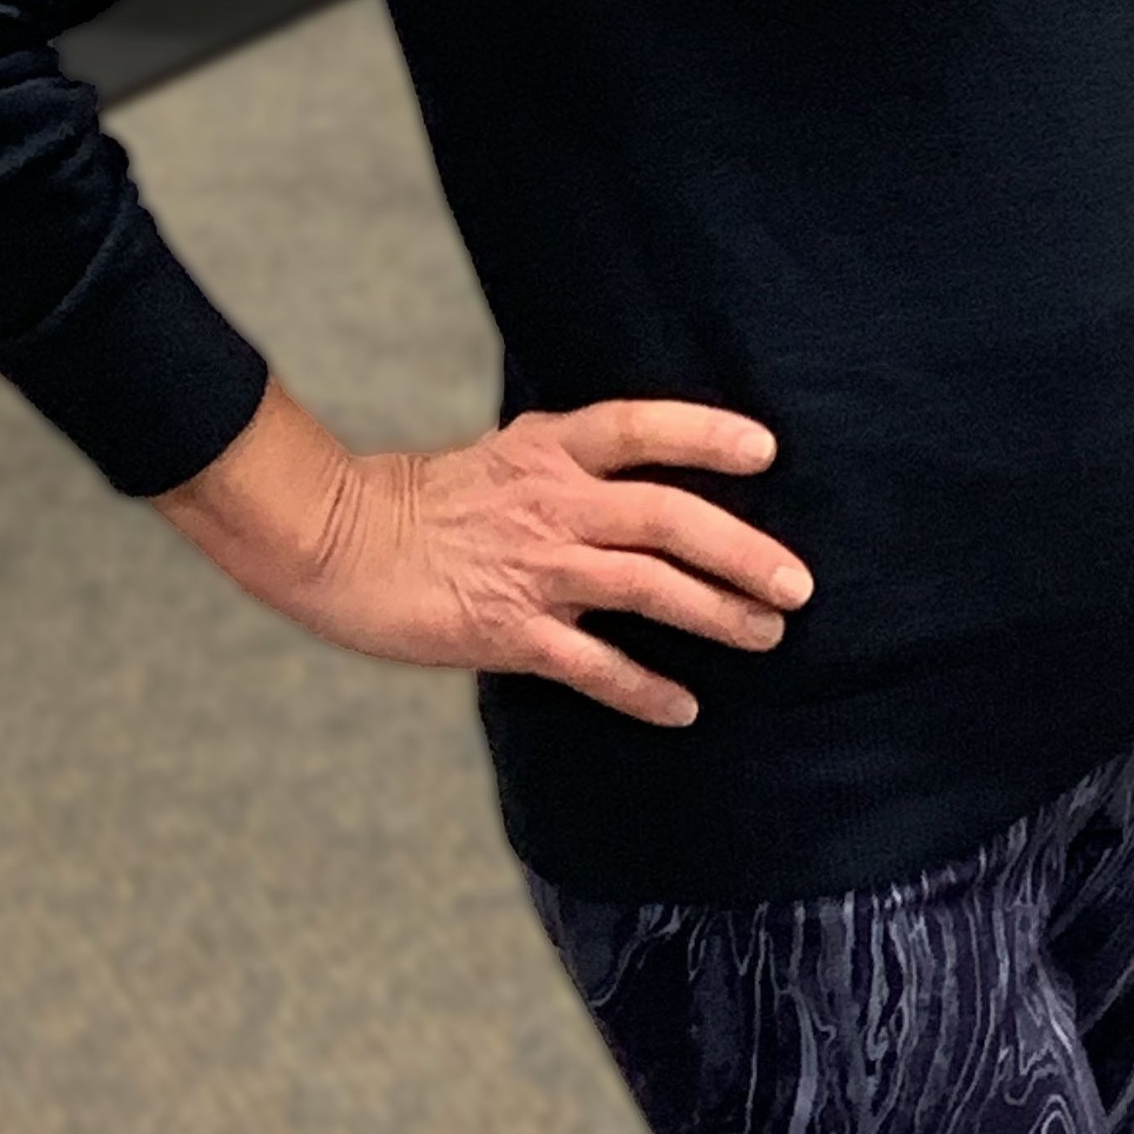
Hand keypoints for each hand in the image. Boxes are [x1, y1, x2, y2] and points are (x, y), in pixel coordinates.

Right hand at [154, 380, 812, 725]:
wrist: (335, 539)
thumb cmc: (420, 499)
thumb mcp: (501, 454)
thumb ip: (566, 463)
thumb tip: (633, 476)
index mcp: (548, 447)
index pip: (643, 427)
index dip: (707, 434)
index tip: (768, 449)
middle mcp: (552, 501)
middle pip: (668, 517)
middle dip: (742, 549)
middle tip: (798, 582)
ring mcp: (533, 567)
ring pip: (647, 587)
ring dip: (715, 612)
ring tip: (766, 634)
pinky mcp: (508, 631)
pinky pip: (593, 663)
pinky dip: (644, 687)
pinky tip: (684, 706)